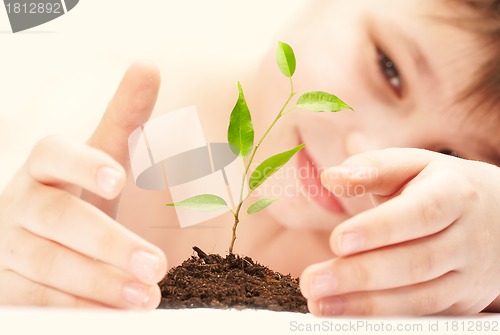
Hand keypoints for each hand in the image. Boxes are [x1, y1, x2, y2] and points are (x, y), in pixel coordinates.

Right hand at [0, 61, 166, 308]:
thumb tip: (149, 65)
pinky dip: (75, 311)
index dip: (81, 162)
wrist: (33, 243)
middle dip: (107, 244)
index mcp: (43, 167)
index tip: (118, 175)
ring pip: (46, 265)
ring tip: (147, 297)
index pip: (52, 153)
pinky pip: (34, 303)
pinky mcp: (2, 286)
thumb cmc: (76, 195)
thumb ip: (124, 118)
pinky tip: (114, 318)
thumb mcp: (100, 157)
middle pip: (56, 219)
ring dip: (97, 284)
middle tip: (156, 265)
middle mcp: (18, 204)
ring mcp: (5, 247)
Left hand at [300, 148, 499, 315]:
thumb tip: (330, 177)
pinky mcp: (462, 302)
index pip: (419, 214)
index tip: (337, 241)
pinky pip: (423, 315)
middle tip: (312, 282)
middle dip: (359, 275)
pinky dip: (385, 318)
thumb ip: (372, 168)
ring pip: (420, 297)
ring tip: (320, 303)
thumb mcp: (413, 165)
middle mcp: (467, 237)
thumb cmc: (440, 186)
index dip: (379, 230)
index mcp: (454, 193)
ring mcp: (469, 275)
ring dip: (366, 305)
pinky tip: (348, 315)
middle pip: (415, 262)